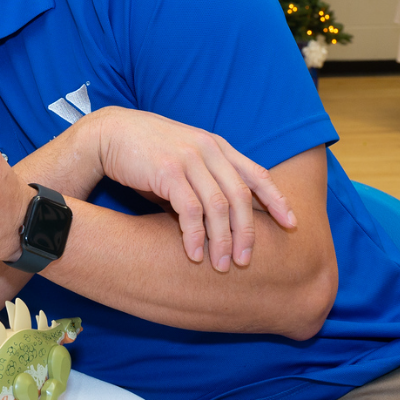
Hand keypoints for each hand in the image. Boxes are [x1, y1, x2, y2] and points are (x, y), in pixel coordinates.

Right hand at [89, 107, 295, 270]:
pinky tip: (193, 253)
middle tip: (246, 261)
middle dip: (247, 232)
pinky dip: (194, 235)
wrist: (108, 134)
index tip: (291, 224)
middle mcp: (207, 149)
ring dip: (222, 240)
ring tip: (222, 265)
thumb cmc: (144, 152)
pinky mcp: (167, 171)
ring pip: (219, 206)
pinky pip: (190, 210)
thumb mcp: (182, 160)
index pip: (256, 174)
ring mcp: (188, 159)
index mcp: (216, 146)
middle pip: (241, 196)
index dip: (276, 200)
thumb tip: (217, 219)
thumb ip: (202, 181)